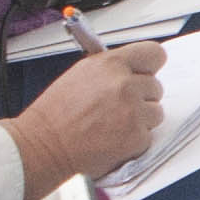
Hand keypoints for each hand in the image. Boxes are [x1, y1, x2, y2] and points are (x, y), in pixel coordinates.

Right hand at [11, 40, 165, 197]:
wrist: (43, 145)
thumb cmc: (55, 115)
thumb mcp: (80, 75)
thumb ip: (111, 70)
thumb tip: (133, 70)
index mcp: (110, 64)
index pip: (153, 54)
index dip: (150, 67)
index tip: (145, 74)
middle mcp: (124, 84)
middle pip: (156, 86)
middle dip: (141, 98)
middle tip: (116, 108)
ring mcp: (133, 111)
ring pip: (156, 112)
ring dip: (140, 120)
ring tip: (112, 125)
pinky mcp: (137, 136)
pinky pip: (149, 136)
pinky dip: (134, 141)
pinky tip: (111, 139)